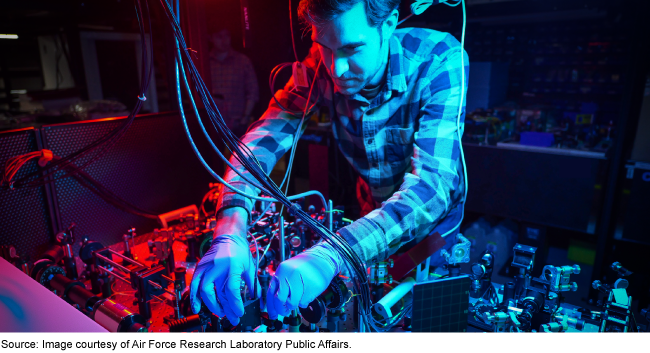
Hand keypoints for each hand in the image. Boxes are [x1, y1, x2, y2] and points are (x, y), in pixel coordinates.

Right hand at [189, 208, 258, 324]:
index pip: (232, 290)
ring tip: (220, 313)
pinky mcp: (200, 267)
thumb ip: (253, 284)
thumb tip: (255, 299)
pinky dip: (194, 298)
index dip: (235, 305)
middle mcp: (218, 267)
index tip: (239, 313)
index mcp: (233, 266)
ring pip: (205, 291)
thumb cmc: (240, 251)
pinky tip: (197, 307)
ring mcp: (207, 267)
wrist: (229, 237)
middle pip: (218, 294)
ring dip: (211, 305)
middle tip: (231, 317)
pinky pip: (194, 284)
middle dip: (225, 309)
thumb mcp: (250, 267)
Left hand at [266, 241, 342, 318]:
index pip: (271, 293)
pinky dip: (304, 301)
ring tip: (299, 297)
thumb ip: (281, 284)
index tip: (273, 315)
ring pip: (292, 303)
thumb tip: (275, 303)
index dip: (271, 307)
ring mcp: (301, 281)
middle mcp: (289, 275)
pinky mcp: (311, 288)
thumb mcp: (288, 271)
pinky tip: (306, 293)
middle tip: (285, 311)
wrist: (322, 259)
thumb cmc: (305, 266)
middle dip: (282, 309)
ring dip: (294, 304)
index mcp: (281, 271)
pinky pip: (303, 302)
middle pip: (280, 300)